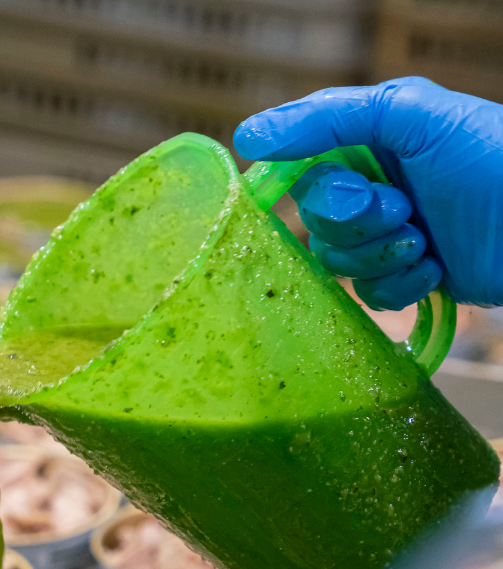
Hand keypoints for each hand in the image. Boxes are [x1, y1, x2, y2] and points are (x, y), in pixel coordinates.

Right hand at [234, 77, 502, 309]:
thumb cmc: (491, 160)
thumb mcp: (412, 115)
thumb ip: (330, 118)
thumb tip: (248, 135)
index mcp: (369, 141)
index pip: (301, 170)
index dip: (309, 188)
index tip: (335, 192)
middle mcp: (373, 188)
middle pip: (315, 222)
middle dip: (357, 223)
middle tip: (403, 209)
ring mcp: (387, 236)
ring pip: (337, 263)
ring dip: (381, 255)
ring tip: (425, 240)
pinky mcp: (405, 277)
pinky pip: (369, 295)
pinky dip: (401, 285)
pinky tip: (435, 268)